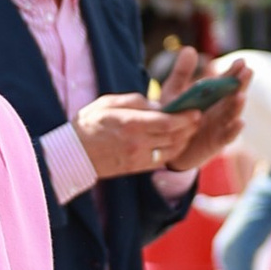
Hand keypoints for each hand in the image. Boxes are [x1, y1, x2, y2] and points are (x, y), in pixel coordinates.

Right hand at [76, 91, 203, 178]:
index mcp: (130, 124)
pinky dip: (173, 151)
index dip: (185, 118)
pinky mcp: (136, 168)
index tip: (196, 111)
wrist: (73, 153)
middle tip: (197, 118)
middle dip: (189, 127)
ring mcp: (137, 158)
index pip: (167, 122)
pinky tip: (176, 143)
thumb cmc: (88, 124)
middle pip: (174, 136)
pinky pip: (162, 160)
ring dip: (184, 140)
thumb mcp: (108, 102)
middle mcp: (136, 143)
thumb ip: (136, 101)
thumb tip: (158, 105)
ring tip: (189, 130)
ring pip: (171, 150)